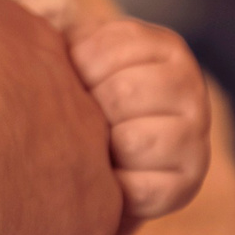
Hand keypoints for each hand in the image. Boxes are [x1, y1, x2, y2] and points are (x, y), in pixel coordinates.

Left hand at [67, 16, 210, 234]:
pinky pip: (142, 189)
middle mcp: (191, 88)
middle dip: (89, 109)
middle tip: (83, 120)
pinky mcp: (186, 184)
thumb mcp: (77, 59)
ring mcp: (195, 137)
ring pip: (134, 140)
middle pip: (124, 92)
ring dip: (102, 148)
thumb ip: (64, 44)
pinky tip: (108, 178)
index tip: (75, 80)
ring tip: (97, 146)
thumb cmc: (84, 96)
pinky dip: (114, 189)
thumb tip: (40, 54)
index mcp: (166, 48)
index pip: (114, 45)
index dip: (79, 65)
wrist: (102, 157)